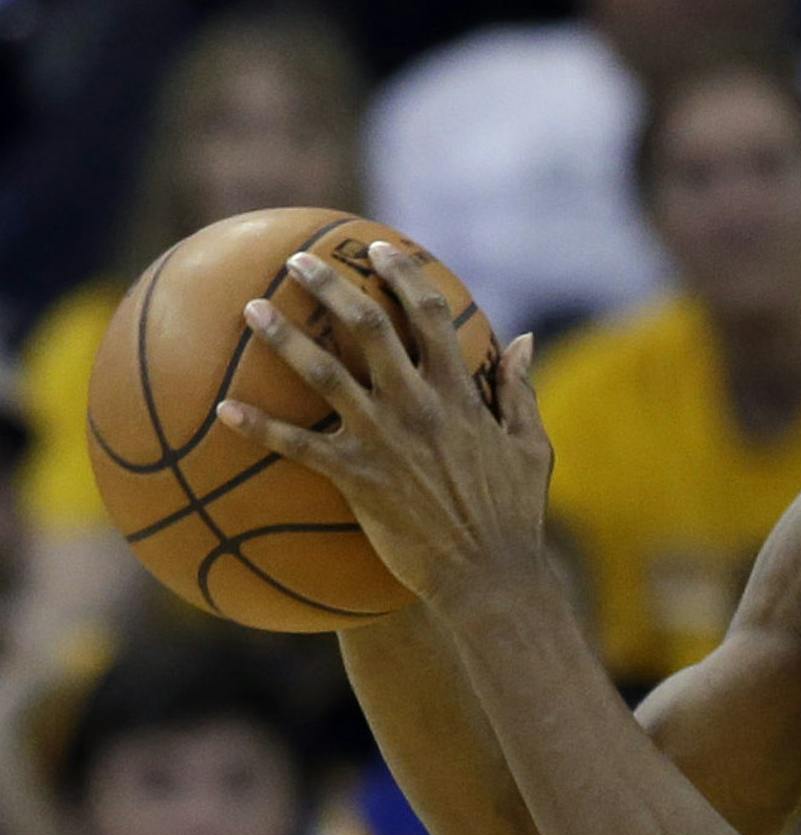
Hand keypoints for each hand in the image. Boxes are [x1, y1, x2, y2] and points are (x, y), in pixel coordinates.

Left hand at [215, 242, 551, 604]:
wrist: (489, 575)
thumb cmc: (514, 515)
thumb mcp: (532, 447)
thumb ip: (520, 390)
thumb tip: (522, 341)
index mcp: (461, 394)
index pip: (431, 315)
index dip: (405, 275)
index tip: (381, 249)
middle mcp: (418, 405)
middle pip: (368, 326)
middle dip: (331, 284)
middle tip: (299, 260)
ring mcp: (383, 439)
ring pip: (323, 372)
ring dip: (283, 336)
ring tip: (251, 307)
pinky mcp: (356, 477)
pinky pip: (297, 446)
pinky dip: (258, 427)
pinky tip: (223, 409)